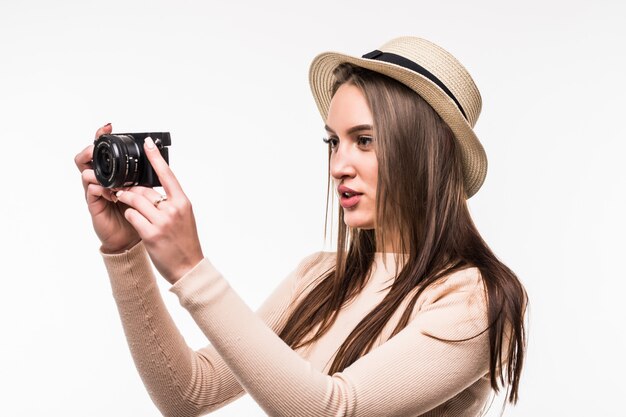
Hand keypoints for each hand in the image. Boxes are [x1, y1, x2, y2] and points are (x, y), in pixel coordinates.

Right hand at [75, 123, 140, 252]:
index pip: (105, 152)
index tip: (109, 126)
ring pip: (85, 172)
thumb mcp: (147, 191)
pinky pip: (91, 192)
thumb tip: (159, 157)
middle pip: (86, 157)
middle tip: (97, 144)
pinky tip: (110, 192)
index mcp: (116, 175)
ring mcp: (96, 192)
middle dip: (90, 148)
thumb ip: (147, 176)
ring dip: (96, 170)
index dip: (102, 137)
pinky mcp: (94, 205)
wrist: (134, 238)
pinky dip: (99, 189)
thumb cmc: (141, 215)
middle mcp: (103, 181)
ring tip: (108, 175)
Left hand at [113, 137, 203, 283]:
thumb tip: (151, 189)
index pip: (167, 175)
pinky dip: (129, 216)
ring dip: (126, 200)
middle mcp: (173, 209)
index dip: (156, 158)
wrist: (188, 267)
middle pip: (144, 190)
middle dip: (132, 190)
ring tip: (123, 201)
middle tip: (123, 190)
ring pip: (134, 200)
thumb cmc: (185, 241)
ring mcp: (162, 222)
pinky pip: (131, 216)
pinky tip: (134, 221)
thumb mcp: (183, 217)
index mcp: (183, 202)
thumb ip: (170, 202)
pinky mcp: (150, 234)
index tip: (147, 143)